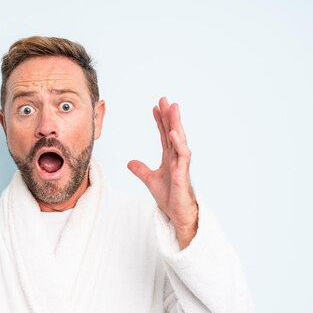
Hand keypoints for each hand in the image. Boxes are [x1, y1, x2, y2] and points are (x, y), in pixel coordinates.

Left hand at [128, 97, 198, 247]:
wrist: (177, 213)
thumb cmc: (169, 196)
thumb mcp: (150, 180)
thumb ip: (141, 170)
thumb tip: (129, 162)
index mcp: (170, 157)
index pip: (164, 134)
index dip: (160, 121)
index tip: (155, 107)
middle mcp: (177, 157)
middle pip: (173, 131)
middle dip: (169, 115)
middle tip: (164, 99)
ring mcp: (181, 163)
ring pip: (179, 138)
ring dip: (176, 123)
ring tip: (172, 108)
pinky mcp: (183, 172)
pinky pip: (182, 154)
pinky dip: (178, 142)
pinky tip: (173, 131)